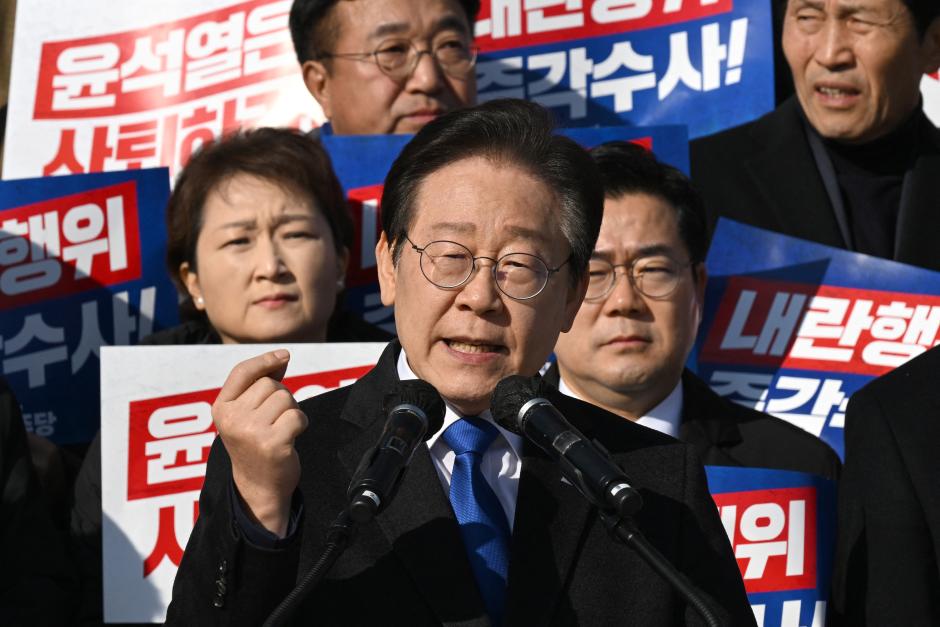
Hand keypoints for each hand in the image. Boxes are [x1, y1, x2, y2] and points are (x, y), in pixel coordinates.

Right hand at [212, 349, 307, 536]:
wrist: (259, 488)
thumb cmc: (256, 445)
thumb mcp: (245, 415)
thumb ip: (257, 387)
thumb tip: (281, 358)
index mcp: (221, 409)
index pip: (242, 372)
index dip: (265, 360)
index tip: (284, 356)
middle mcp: (232, 419)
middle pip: (270, 384)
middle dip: (281, 397)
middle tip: (275, 421)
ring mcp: (251, 431)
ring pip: (285, 398)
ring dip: (291, 411)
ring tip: (282, 430)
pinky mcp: (272, 443)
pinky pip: (297, 416)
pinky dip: (301, 424)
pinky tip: (291, 438)